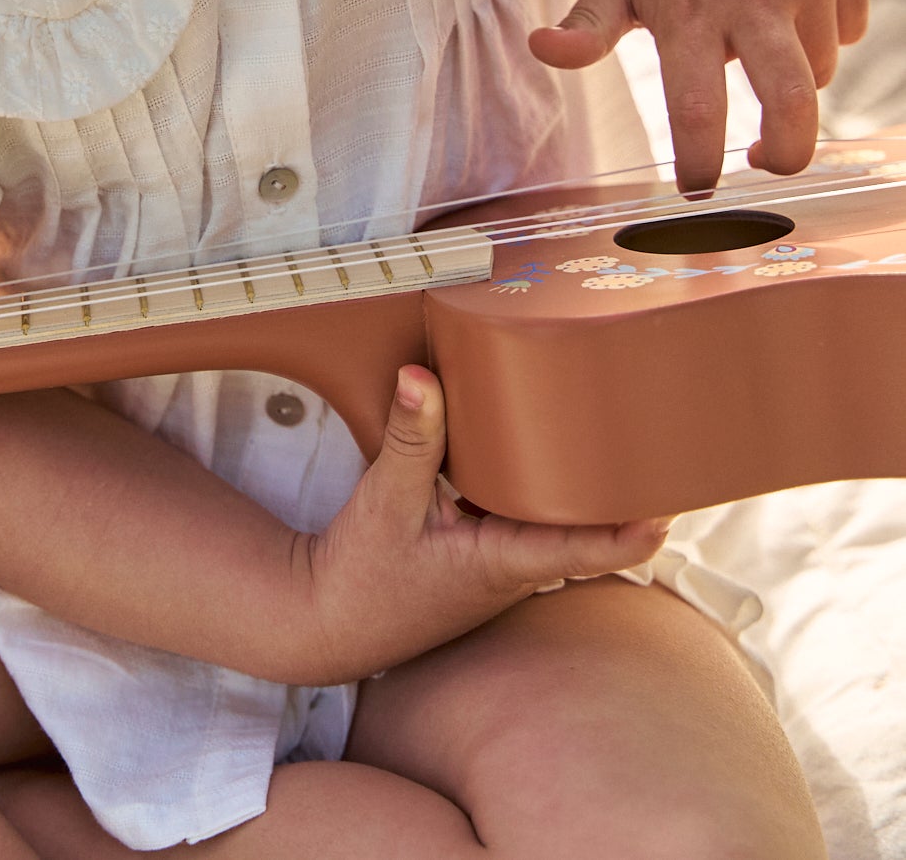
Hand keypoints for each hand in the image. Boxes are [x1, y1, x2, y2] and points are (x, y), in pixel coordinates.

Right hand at [290, 367, 671, 685]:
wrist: (324, 620)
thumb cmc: (357, 576)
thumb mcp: (384, 502)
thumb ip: (411, 438)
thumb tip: (421, 377)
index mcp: (501, 563)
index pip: (586, 551)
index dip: (633, 532)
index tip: (671, 506)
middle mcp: (512, 570)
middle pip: (584, 531)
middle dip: (619, 494)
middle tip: (656, 446)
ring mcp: (498, 567)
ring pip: (555, 525)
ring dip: (581, 492)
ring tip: (614, 441)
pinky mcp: (478, 557)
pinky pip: (524, 522)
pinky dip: (540, 492)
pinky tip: (543, 458)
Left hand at [529, 0, 867, 192]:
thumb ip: (585, 27)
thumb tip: (542, 50)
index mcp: (686, 12)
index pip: (697, 108)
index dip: (702, 162)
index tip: (699, 192)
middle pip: (792, 104)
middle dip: (787, 154)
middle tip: (765, 163)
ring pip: (817, 71)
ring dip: (791, 79)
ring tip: (751, 38)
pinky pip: (845, 31)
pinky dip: (822, 37)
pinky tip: (786, 4)